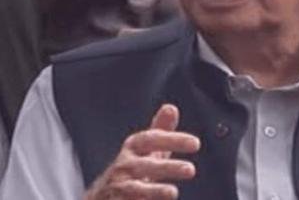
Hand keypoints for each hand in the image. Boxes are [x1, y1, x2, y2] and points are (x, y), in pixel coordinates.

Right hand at [85, 104, 200, 199]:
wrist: (103, 195)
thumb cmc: (132, 168)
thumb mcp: (145, 149)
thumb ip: (160, 130)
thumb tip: (171, 108)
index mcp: (133, 148)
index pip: (152, 139)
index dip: (172, 140)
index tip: (196, 143)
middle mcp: (124, 166)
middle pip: (146, 165)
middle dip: (167, 167)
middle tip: (191, 170)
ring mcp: (118, 187)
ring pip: (135, 189)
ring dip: (154, 190)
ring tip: (173, 193)